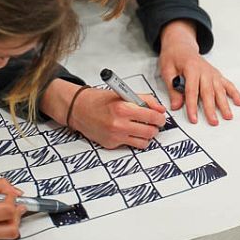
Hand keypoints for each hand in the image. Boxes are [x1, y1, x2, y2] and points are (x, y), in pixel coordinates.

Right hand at [0, 178, 22, 239]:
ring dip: (10, 221)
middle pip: (12, 230)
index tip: (10, 193)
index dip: (13, 200)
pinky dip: (0, 224)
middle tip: (12, 203)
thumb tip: (13, 191)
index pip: (8, 211)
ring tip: (2, 207)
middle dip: (16, 214)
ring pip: (6, 235)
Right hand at [40, 80, 166, 149]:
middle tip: (154, 123)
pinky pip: (131, 145)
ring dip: (147, 135)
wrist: (78, 109)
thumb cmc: (100, 100)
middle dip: (156, 127)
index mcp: (123, 108)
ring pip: (143, 142)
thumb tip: (160, 109)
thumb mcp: (123, 93)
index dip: (160, 118)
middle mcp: (119, 124)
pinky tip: (130, 131)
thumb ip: (144, 100)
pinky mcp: (111, 144)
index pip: (151, 117)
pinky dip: (134, 139)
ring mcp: (115, 136)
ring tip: (143, 128)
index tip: (161, 117)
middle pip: (150, 132)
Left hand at [159, 20, 239, 124]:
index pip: (192, 90)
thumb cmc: (173, 57)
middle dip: (211, 108)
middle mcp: (204, 70)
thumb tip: (176, 106)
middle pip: (208, 92)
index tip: (193, 119)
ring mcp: (212, 73)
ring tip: (228, 116)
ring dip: (224, 103)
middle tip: (213, 122)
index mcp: (191, 68)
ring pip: (219, 90)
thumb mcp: (167, 70)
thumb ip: (172, 88)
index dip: (192, 105)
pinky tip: (239, 102)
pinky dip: (234, 93)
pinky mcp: (216, 74)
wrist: (181, 45)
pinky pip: (227, 84)